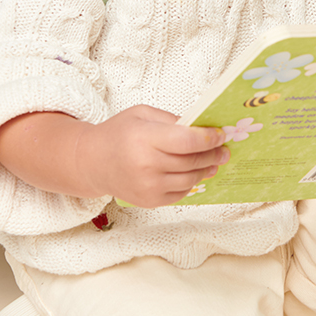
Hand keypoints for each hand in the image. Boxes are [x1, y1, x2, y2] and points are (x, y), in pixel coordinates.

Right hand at [76, 106, 228, 207]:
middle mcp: (146, 165)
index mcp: (145, 138)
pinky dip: (191, 182)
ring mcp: (148, 186)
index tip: (220, 135)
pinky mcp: (149, 201)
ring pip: (190, 179)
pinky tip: (194, 173)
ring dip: (206, 170)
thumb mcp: (142, 114)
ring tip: (214, 162)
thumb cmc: (117, 134)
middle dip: (213, 154)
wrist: (92, 162)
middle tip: (224, 149)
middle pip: (192, 161)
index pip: (187, 140)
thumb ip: (171, 120)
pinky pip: (180, 193)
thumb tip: (201, 127)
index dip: (209, 138)